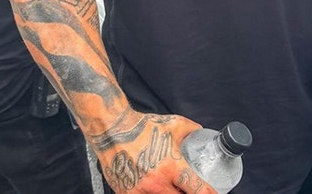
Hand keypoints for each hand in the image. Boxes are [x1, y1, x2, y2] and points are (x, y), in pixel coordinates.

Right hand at [97, 113, 217, 193]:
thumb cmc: (141, 126)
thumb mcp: (173, 124)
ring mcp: (139, 190)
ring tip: (168, 184)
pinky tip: (152, 186)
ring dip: (169, 193)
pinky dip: (150, 193)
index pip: (197, 189)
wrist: (111, 129)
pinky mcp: (126, 193)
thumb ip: (190, 130)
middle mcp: (156, 182)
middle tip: (186, 186)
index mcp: (171, 166)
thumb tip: (200, 132)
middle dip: (185, 193)